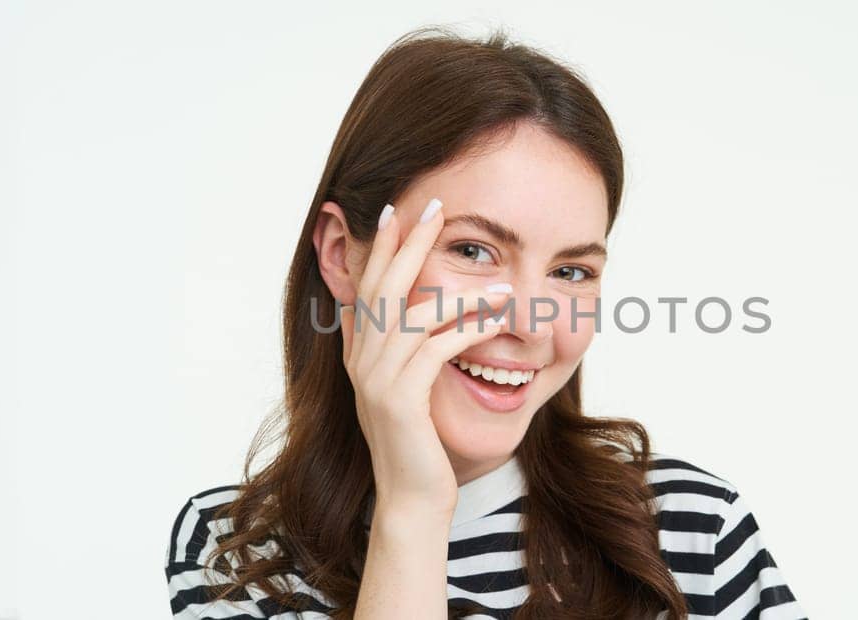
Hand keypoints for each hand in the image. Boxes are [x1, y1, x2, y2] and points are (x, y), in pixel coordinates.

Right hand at [338, 197, 509, 517]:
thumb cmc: (418, 443)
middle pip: (383, 288)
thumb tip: (381, 312)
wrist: (411, 497)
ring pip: (413, 314)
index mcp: (360, 354)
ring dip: (458, 292)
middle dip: (409, 244)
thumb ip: (392, 350)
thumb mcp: (402, 388)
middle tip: (434, 207)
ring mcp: (377, 380)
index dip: (380, 248)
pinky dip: (466, 329)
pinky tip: (494, 319)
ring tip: (498, 280)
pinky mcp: (401, 400)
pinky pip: (436, 350)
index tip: (395, 210)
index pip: (366, 287)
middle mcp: (361, 362)